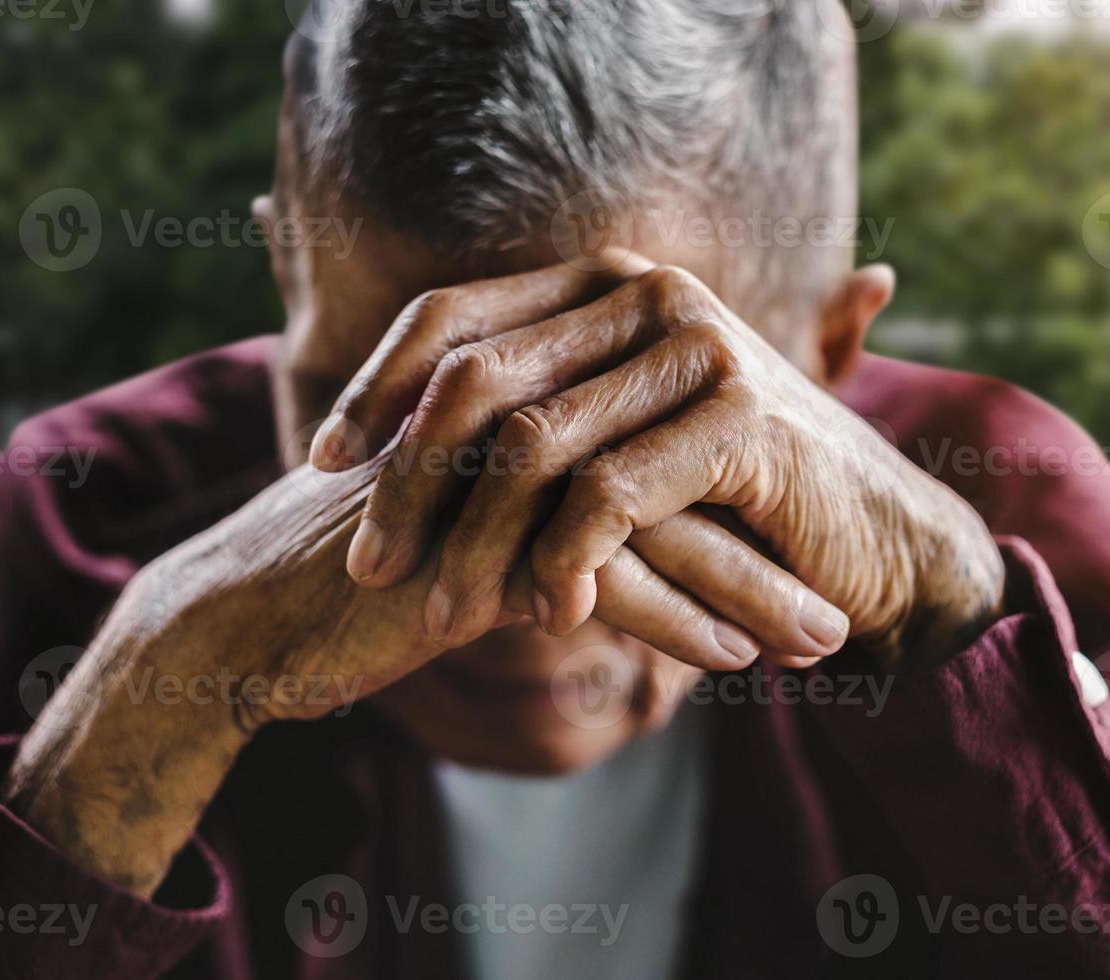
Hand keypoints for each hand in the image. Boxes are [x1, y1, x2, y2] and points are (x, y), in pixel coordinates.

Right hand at [5, 442, 824, 895]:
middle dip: (772, 538)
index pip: (662, 433)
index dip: (744, 490)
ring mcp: (494, 482)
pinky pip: (599, 584)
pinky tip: (736, 659)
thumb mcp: (477, 519)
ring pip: (655, 525)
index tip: (815, 542)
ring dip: (748, 587)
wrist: (255, 615)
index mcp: (525, 401)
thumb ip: (561, 500)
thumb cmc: (375, 564)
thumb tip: (652, 522)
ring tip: (826, 637)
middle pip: (675, 469)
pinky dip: (676, 622)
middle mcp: (516, 424)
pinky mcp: (471, 551)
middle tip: (854, 588)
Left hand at [313, 260, 1005, 662]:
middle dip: (405, 480)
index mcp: (610, 284)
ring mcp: (701, 348)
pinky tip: (551, 615)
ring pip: (533, 445)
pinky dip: (567, 561)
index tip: (320, 462)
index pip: (454, 314)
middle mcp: (651, 295)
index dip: (375, 386)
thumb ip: (535, 421)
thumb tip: (388, 446)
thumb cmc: (734, 504)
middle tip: (368, 564)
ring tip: (439, 611)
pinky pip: (612, 495)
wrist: (875, 541)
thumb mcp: (621, 448)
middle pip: (476, 379)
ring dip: (474, 541)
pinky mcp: (743, 419)